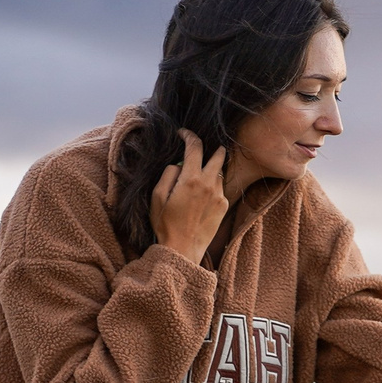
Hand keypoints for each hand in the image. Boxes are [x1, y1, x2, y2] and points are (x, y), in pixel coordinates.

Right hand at [149, 130, 228, 262]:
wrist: (183, 249)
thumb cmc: (165, 223)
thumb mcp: (157, 196)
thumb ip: (168, 174)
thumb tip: (178, 165)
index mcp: (191, 179)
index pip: (195, 146)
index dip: (189, 135)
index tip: (183, 133)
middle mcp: (209, 184)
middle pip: (218, 155)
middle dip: (212, 148)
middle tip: (203, 149)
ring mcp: (219, 195)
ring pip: (219, 172)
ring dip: (211, 170)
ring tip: (199, 177)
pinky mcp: (224, 206)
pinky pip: (220, 188)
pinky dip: (213, 186)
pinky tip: (202, 196)